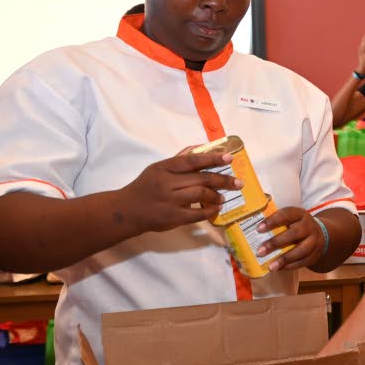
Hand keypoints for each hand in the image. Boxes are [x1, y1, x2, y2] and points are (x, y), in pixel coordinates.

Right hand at [118, 148, 241, 233]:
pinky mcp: (172, 217)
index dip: (212, 158)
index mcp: (164, 167)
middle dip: (223, 180)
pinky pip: (196, 214)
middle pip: (201, 178)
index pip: (192, 160)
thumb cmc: (145, 187)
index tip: (229, 158)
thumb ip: (179, 159)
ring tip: (223, 197)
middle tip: (237, 183)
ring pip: (199, 194)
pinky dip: (209, 211)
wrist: (126, 210)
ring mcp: (169, 200)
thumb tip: (201, 147)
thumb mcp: (157, 168)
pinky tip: (215, 209)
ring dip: (215, 196)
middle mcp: (166, 182)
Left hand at [257, 206, 327, 271]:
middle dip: (276, 243)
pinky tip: (279, 269)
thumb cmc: (297, 226)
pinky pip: (303, 262)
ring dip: (284, 259)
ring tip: (270, 267)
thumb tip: (251, 228)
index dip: (273, 221)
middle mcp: (309, 226)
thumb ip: (276, 222)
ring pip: (300, 250)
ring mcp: (314, 241)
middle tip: (260, 251)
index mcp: (300, 214)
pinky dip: (290, 266)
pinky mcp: (315, 255)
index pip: (286, 214)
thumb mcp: (291, 219)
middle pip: (294, 234)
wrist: (321, 236)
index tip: (258, 229)